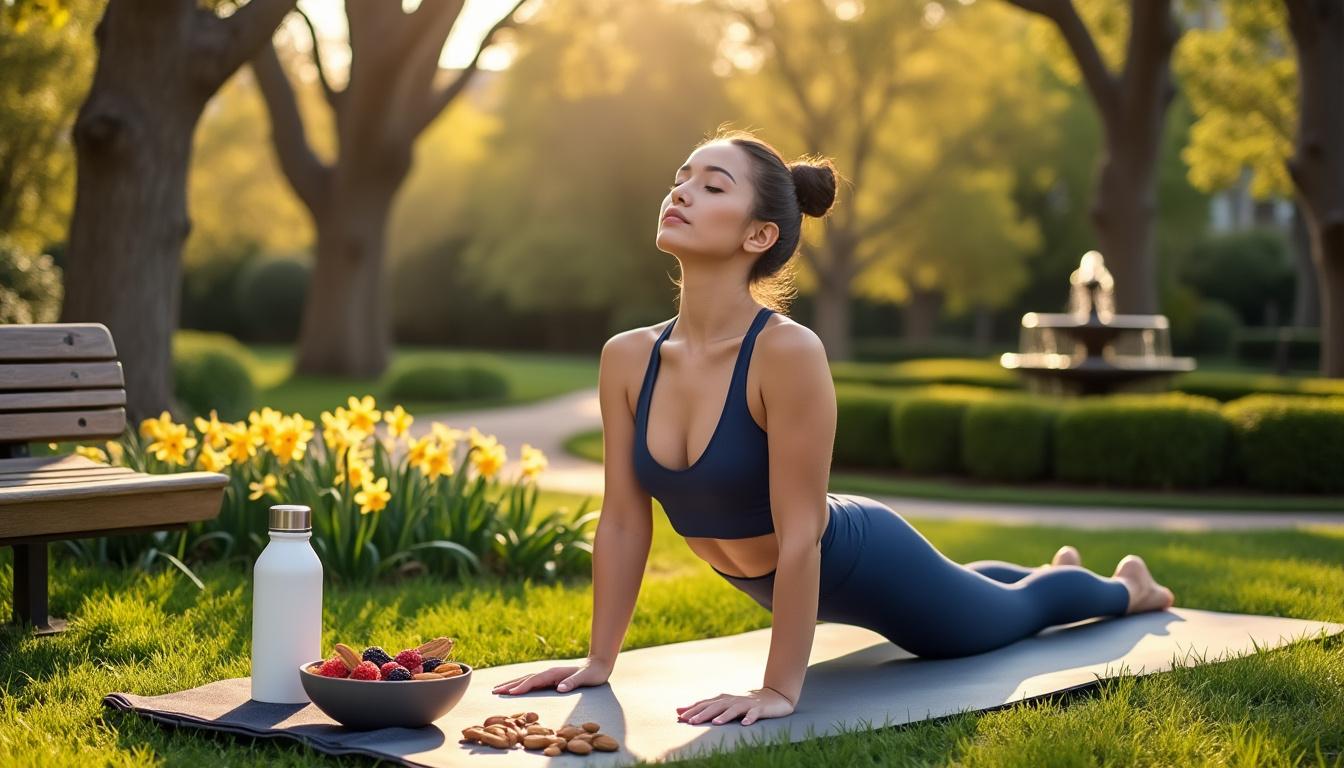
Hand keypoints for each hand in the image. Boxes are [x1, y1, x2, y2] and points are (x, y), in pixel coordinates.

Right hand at [491, 658, 612, 695]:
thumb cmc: (593, 674)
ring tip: (498, 689)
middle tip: (494, 691)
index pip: (534, 681)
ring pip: (526, 680)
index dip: (522, 687)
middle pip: (525, 679)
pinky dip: (520, 685)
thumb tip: (560, 688)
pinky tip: (514, 689)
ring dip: (511, 684)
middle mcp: (548, 672)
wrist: (598, 665)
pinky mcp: (550, 679)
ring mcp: (548, 675)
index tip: (510, 693)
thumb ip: (573, 682)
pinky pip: (531, 683)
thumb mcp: (585, 678)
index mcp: (554, 673)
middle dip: (509, 685)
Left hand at [675, 686, 794, 725]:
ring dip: (724, 716)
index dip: (692, 709)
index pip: (705, 704)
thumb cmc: (743, 704)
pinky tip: (744, 724)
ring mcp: (746, 704)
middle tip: (691, 721)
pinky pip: (754, 714)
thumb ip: (702, 708)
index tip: (679, 716)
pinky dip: (749, 718)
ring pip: (733, 709)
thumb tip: (679, 710)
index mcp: (723, 700)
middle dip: (703, 713)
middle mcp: (732, 700)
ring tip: (715, 723)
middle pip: (715, 706)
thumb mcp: (723, 705)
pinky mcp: (759, 708)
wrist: (773, 698)